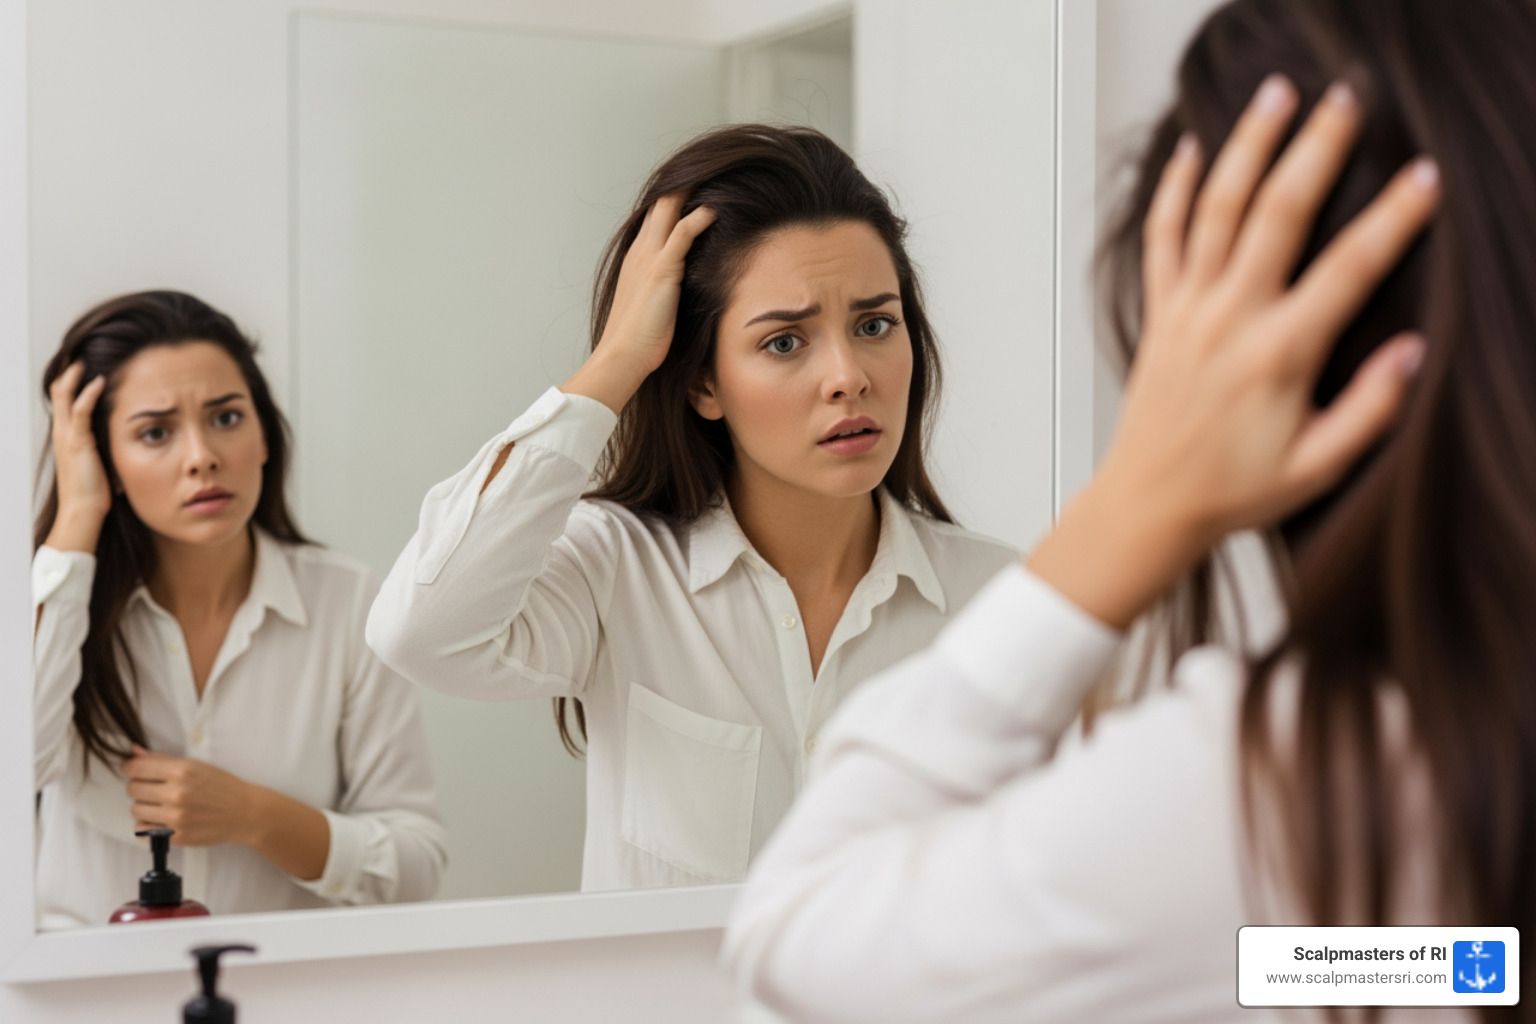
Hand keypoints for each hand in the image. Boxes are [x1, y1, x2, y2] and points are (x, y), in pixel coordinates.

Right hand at [44, 361, 111, 552]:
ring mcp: (67, 437)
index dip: (71, 383)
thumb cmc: (95, 492)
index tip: (86, 367)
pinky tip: (99, 382)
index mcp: (67, 437)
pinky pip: (80, 411)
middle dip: (69, 372)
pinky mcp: (77, 443)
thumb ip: (106, 448)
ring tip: (86, 360)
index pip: (64, 401)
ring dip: (75, 376)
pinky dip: (88, 394)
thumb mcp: (100, 463)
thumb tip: (130, 440)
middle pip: (58, 392)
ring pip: (64, 396)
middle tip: (82, 355)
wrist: (83, 512)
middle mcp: (63, 433)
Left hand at [123, 745, 259, 846]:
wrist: (245, 812)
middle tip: (155, 788)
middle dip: (140, 787)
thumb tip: (133, 751)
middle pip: (133, 789)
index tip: (133, 771)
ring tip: (161, 804)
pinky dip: (150, 824)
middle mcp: (177, 794)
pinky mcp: (176, 837)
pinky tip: (164, 819)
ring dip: (144, 806)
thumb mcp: (196, 765)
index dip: (129, 768)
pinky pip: (144, 830)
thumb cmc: (221, 786)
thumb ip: (162, 759)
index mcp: (182, 771)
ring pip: (136, 810)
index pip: (136, 768)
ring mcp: (176, 818)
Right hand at [563, 193, 716, 412]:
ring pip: (669, 208)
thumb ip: (667, 286)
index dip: (677, 197)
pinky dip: (698, 217)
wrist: (623, 355)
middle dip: (685, 183)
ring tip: (717, 175)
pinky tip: (715, 208)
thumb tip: (686, 284)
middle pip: (661, 202)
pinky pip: (681, 233)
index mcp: (637, 256)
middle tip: (712, 167)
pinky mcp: (661, 270)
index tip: (700, 184)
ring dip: (692, 190)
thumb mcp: (655, 304)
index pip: (657, 214)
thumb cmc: (639, 338)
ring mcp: (650, 257)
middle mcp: (641, 250)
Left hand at [1030, 76, 1438, 628]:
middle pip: (1276, 214)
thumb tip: (1411, 352)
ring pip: (1216, 209)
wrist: (1147, 504)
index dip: (1392, 219)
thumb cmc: (1230, 490)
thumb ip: (1369, 409)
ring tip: (1276, 96)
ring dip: (1246, 147)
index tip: (1422, 177)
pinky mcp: (1159, 313)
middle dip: (1314, 150)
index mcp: (1278, 354)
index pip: (1347, 270)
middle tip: (1346, 102)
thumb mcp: (1318, 466)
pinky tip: (1189, 151)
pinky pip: (1161, 239)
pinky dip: (1173, 191)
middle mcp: (1230, 320)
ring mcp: (1189, 310)